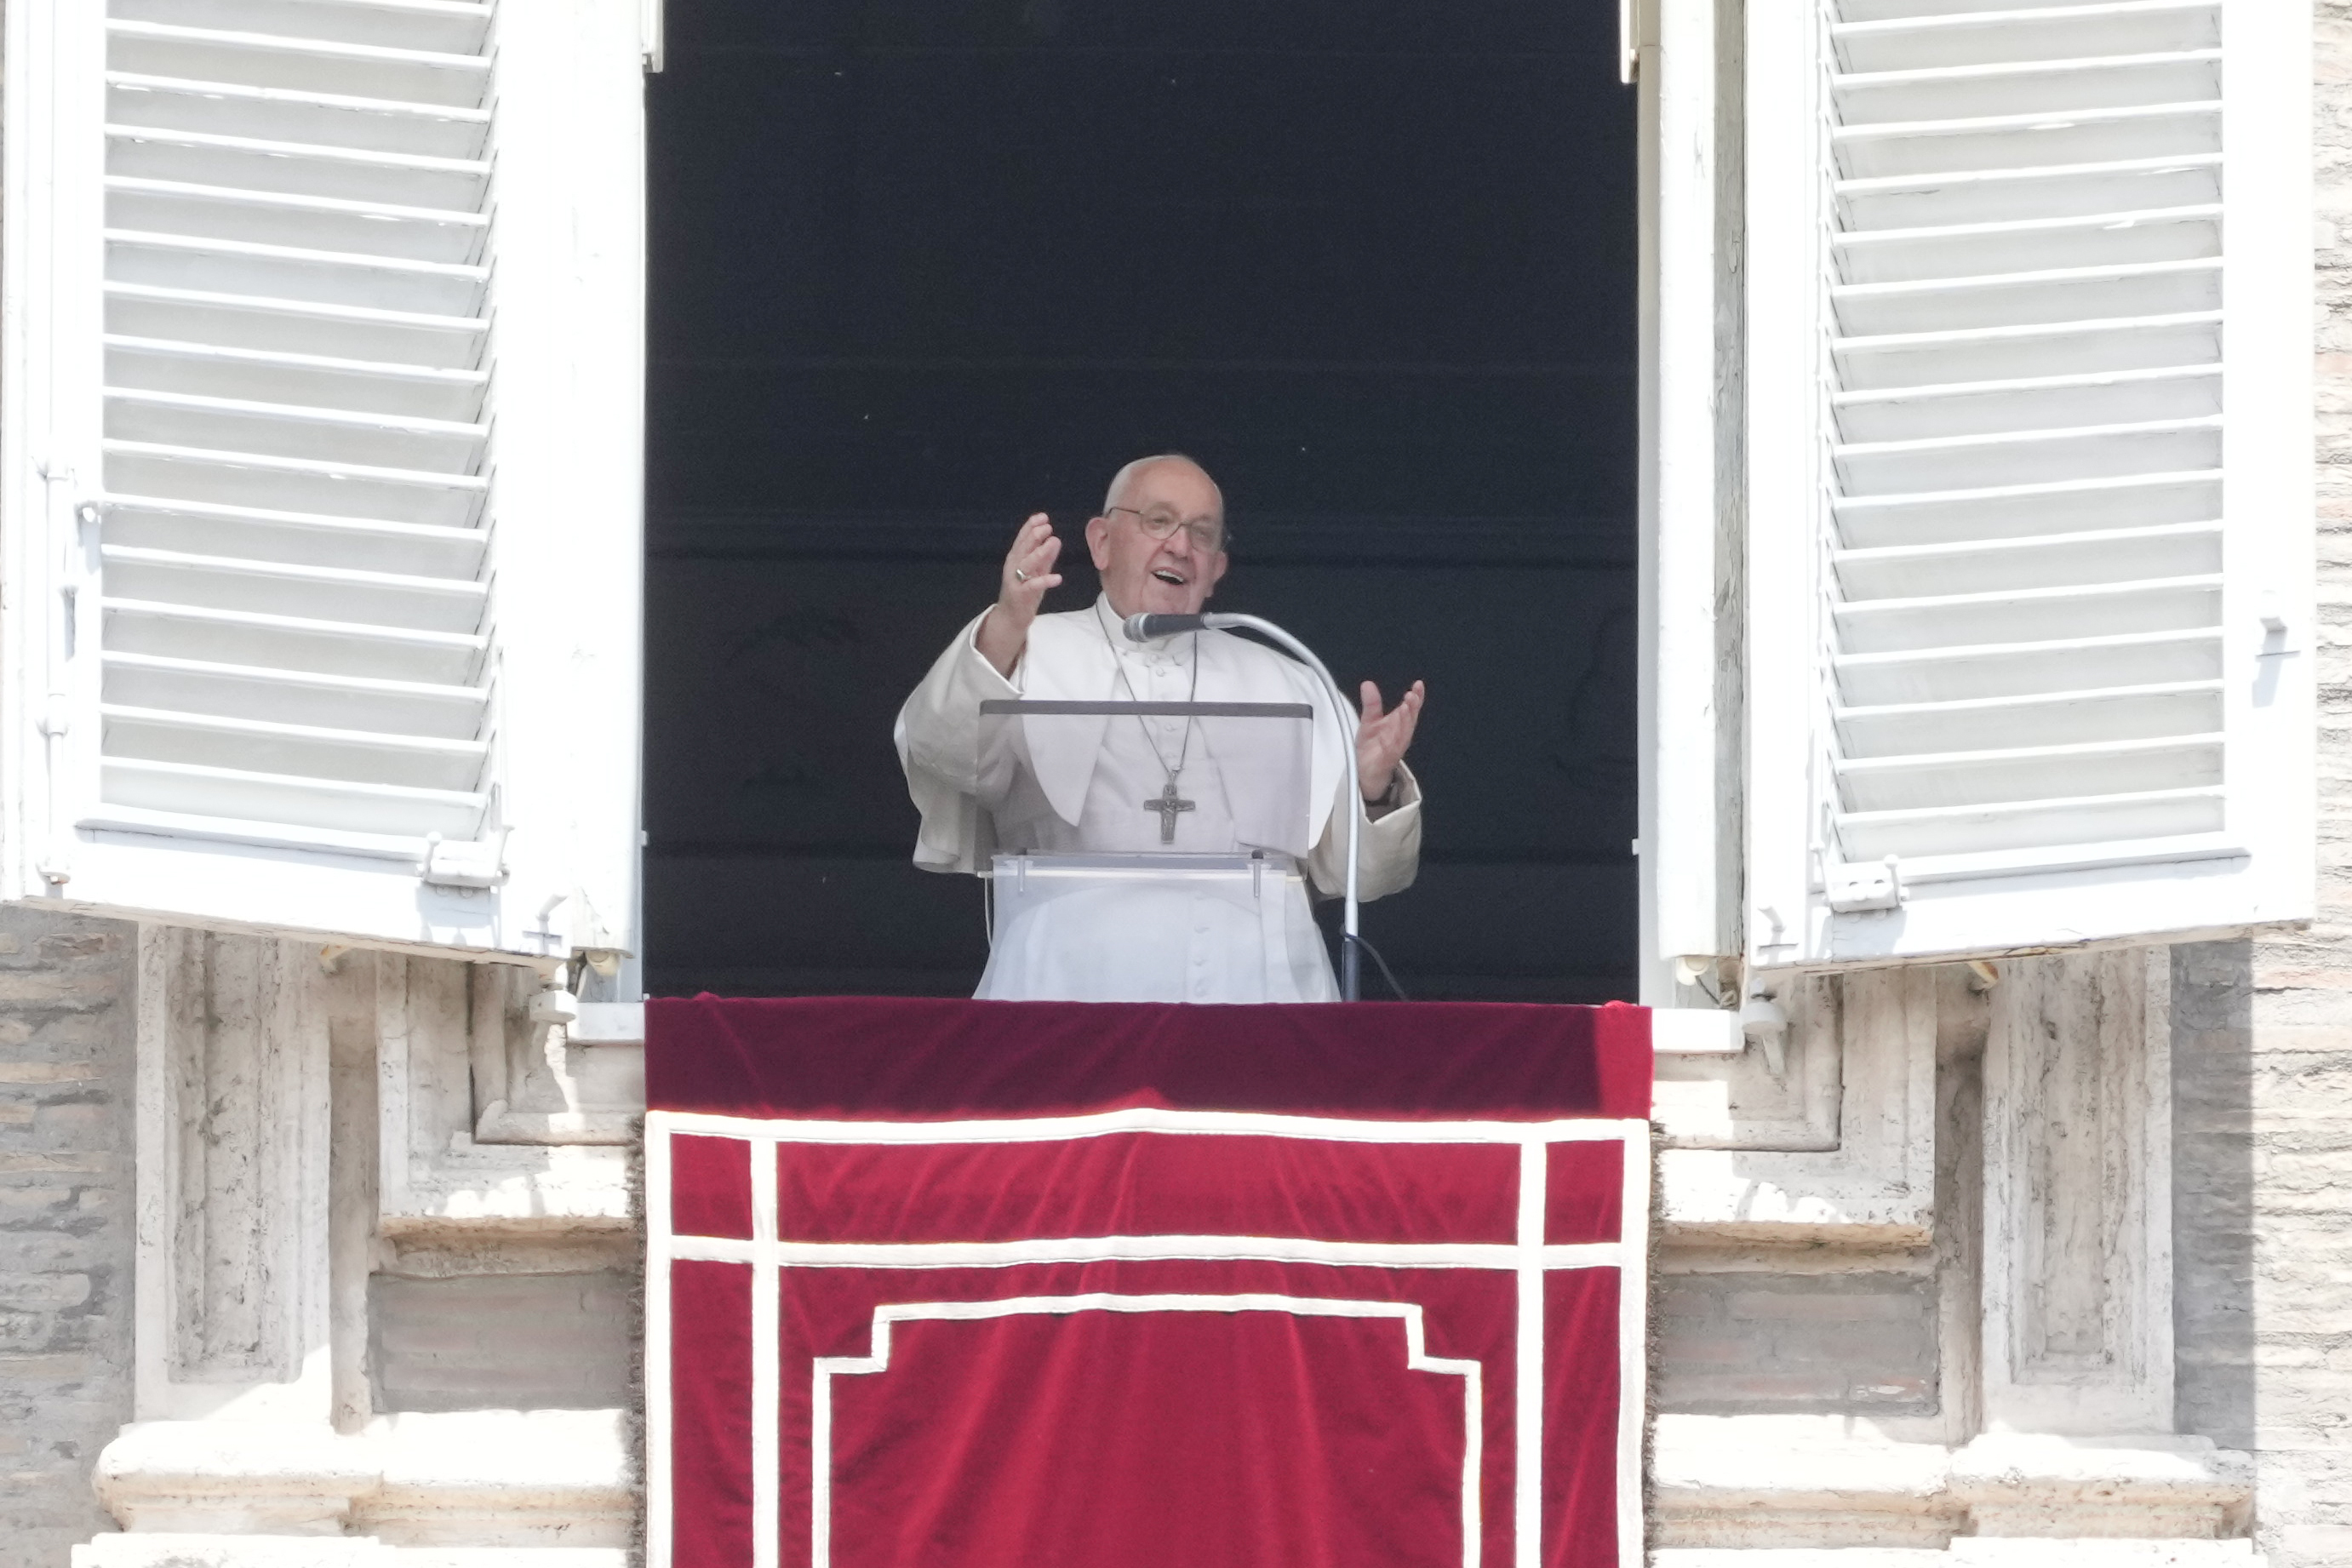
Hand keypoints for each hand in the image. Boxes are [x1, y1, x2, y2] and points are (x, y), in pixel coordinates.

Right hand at [976, 513, 1062, 675]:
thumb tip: (1055, 540)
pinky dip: (1045, 581)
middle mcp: (1013, 566)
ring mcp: (1015, 580)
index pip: (1023, 539)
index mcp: (1016, 558)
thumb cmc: (1025, 592)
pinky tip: (1058, 578)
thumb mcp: (1037, 572)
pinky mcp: (1020, 595)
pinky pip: (1032, 586)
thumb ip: (1046, 557)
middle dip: (1034, 535)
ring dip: (1040, 552)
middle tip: (1047, 526)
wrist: (1011, 617)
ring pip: (1026, 563)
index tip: (1043, 517)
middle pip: (1023, 547)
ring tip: (1054, 542)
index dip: (1031, 526)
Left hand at [1356, 679, 1424, 802]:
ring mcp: (1396, 746)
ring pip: (1405, 732)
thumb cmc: (1372, 746)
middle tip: (1412, 695)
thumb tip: (1368, 684)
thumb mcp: (1369, 721)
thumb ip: (1371, 703)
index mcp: (1398, 722)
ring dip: (1407, 720)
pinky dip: (1396, 739)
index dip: (1416, 696)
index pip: (1410, 707)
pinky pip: (1394, 748)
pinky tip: (1396, 731)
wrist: (1366, 771)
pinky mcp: (1389, 758)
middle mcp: (1401, 733)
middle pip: (1411, 718)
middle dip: (1413, 707)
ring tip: (1406, 707)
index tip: (1418, 685)